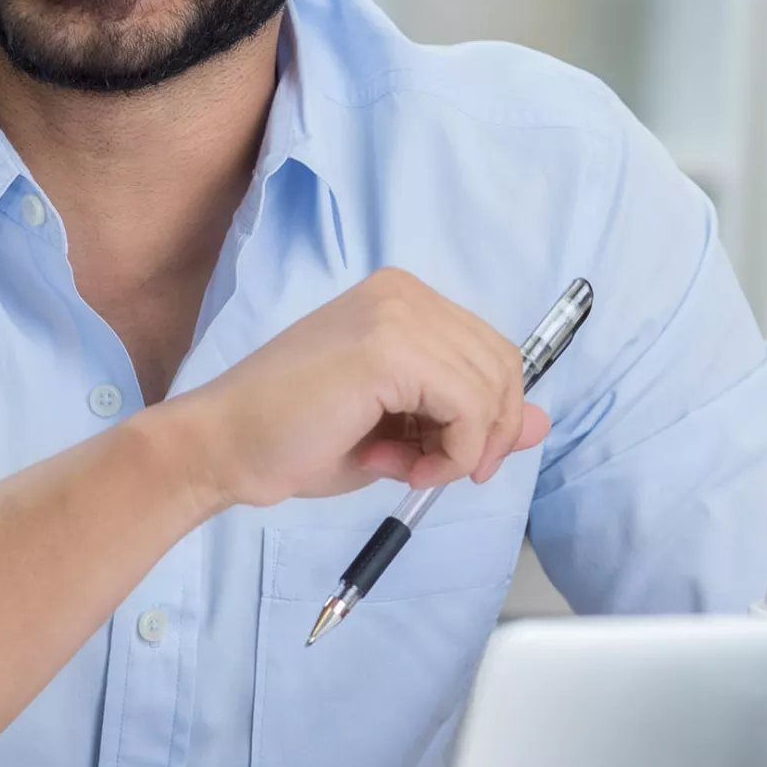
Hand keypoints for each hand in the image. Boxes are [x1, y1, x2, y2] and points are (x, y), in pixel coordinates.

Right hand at [155, 267, 548, 510]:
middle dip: (487, 434)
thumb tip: (543, 423)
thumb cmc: (295, 439)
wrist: (224, 445)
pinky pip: (468, 406)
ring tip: (408, 472)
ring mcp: (396, 313)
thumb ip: (469, 419)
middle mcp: (403, 293)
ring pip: (490, 388)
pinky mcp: (388, 347)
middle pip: (503, 364)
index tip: (451, 462)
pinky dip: (455, 452)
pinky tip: (406, 468)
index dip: (491, 417)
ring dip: (463, 449)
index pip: (492, 352)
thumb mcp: (401, 432)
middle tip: (434, 474)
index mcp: (401, 300)